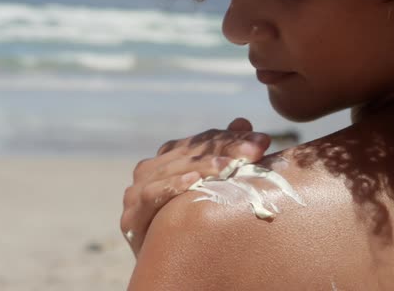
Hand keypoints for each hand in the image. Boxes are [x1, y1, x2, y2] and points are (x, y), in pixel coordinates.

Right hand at [120, 117, 271, 256]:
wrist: (173, 271)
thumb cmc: (195, 230)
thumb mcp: (214, 190)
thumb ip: (224, 155)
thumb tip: (242, 121)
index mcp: (167, 162)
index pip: (199, 142)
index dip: (230, 138)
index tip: (262, 141)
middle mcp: (148, 173)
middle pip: (188, 153)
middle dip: (224, 149)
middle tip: (257, 149)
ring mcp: (136, 195)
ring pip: (170, 169)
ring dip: (202, 165)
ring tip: (230, 165)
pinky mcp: (132, 218)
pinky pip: (151, 195)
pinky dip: (172, 186)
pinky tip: (193, 180)